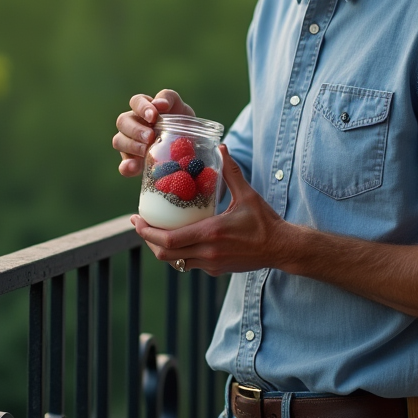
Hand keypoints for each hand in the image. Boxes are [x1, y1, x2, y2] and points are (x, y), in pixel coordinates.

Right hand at [112, 89, 193, 175]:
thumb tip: (160, 103)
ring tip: (146, 151)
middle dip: (136, 129)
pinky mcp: (133, 162)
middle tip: (150, 137)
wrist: (189, 147)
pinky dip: (126, 166)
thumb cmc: (181, 122)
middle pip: (122, 122)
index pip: (136, 102)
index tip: (153, 116)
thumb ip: (169, 98)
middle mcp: (132, 124)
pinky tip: (134, 167)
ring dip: (132, 146)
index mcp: (143, 107)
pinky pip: (123, 165)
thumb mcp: (179, 107)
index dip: (141, 108)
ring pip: (119, 141)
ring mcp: (129, 143)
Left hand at [132, 146, 290, 275]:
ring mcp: (211, 264)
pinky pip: (189, 264)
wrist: (282, 248)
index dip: (148, 232)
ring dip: (162, 248)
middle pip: (165, 254)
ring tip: (155, 231)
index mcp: (211, 233)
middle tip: (139, 224)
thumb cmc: (265, 222)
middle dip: (148, 240)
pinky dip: (179, 254)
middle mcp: (207, 253)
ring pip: (176, 262)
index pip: (169, 241)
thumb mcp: (248, 195)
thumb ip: (231, 172)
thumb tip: (222, 148)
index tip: (136, 220)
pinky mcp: (216, 270)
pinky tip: (178, 239)